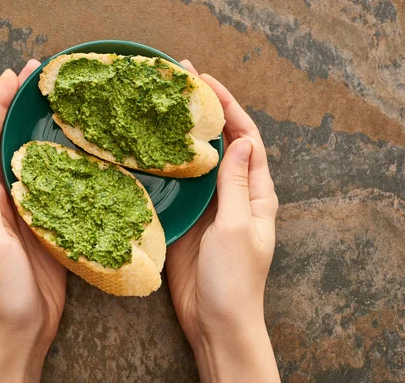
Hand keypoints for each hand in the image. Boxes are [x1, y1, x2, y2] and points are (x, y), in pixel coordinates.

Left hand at [0, 60, 66, 382]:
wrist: (22, 328)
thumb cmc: (0, 290)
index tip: (13, 77)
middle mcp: (1, 197)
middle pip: (8, 141)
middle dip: (19, 107)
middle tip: (39, 76)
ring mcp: (25, 208)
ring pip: (32, 157)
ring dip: (41, 127)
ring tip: (59, 101)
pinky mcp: (48, 222)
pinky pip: (54, 183)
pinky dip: (63, 160)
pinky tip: (80, 149)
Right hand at [166, 60, 279, 381]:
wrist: (215, 322)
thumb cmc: (234, 280)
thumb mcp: (238, 228)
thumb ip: (237, 186)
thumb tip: (241, 141)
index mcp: (256, 194)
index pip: (246, 139)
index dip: (228, 107)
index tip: (204, 81)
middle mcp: (234, 195)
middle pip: (220, 144)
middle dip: (204, 112)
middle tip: (177, 83)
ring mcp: (208, 207)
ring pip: (196, 162)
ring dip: (182, 135)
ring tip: (160, 108)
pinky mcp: (186, 220)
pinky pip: (177, 186)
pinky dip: (166, 166)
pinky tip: (148, 151)